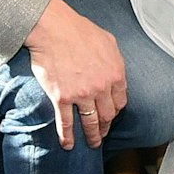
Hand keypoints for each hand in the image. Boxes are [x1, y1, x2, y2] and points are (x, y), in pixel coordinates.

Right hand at [26, 0, 127, 148]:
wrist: (53, 28)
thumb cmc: (79, 30)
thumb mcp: (108, 41)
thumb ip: (115, 59)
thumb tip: (116, 70)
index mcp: (115, 73)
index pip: (120, 101)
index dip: (115, 111)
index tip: (111, 115)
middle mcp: (101, 87)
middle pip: (107, 115)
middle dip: (106, 127)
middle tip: (102, 134)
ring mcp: (82, 94)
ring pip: (90, 123)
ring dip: (92, 136)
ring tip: (92, 144)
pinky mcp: (62, 98)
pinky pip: (66, 123)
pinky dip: (67, 137)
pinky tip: (67, 144)